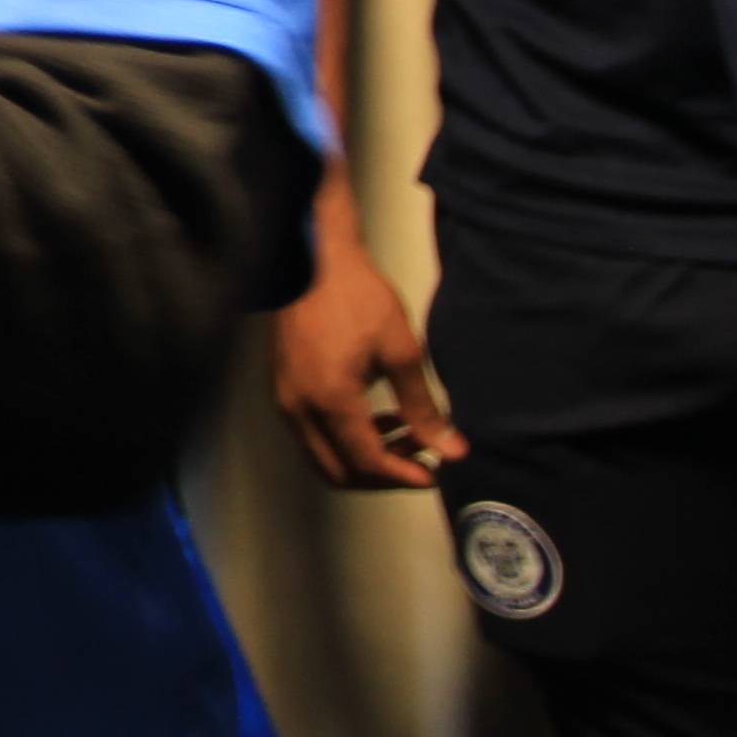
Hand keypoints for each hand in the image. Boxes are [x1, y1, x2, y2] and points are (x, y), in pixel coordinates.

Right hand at [269, 176, 462, 489]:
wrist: (314, 260)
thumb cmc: (357, 297)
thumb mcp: (402, 351)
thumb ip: (424, 408)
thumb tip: (452, 449)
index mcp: (331, 400)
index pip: (367, 462)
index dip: (404, 476)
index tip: (436, 474)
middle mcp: (300, 409)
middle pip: (340, 472)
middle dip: (384, 474)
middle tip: (421, 456)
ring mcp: (286, 400)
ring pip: (325, 456)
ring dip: (365, 456)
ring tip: (405, 432)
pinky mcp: (284, 389)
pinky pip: (314, 434)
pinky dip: (346, 438)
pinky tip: (376, 414)